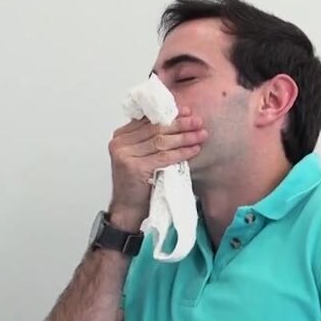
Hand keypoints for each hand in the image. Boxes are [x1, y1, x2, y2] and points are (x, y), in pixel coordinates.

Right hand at [107, 107, 206, 227]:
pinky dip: (181, 153)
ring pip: (161, 141)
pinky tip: (194, 150)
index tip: (187, 111)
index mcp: (120, 136)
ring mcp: (125, 156)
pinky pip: (164, 157)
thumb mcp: (140, 156)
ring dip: (184, 137)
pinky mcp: (135, 168)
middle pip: (155, 129)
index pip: (148, 120)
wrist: (128, 209)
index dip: (169, 114)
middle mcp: (119, 144)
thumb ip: (149, 139)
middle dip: (180, 124)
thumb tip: (175, 118)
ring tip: (201, 135)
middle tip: (198, 121)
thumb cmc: (138, 184)